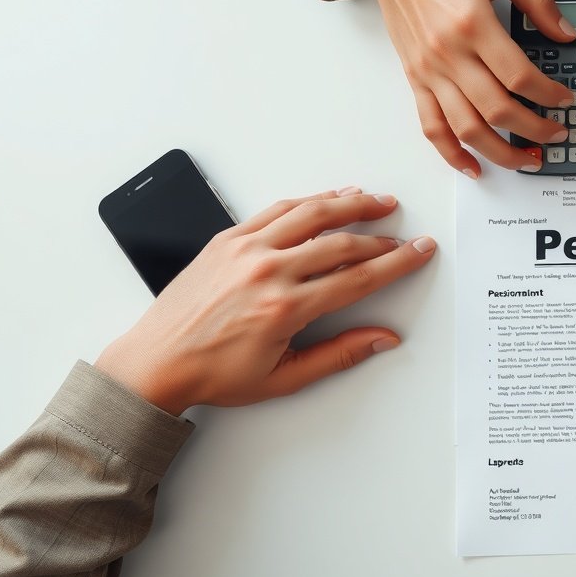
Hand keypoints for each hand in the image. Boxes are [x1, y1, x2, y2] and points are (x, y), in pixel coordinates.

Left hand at [95, 188, 436, 414]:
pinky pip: (278, 209)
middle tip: (405, 235)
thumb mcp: (284, 378)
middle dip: (382, 238)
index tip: (419, 251)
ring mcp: (245, 249)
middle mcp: (267, 271)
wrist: (156, 362)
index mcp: (285, 308)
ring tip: (377, 201)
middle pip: (342, 243)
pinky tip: (329, 198)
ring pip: (312, 214)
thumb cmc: (214, 373)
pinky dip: (309, 200)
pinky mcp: (227, 238)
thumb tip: (383, 339)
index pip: (358, 278)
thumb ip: (340, 355)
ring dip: (351, 204)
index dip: (397, 263)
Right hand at [346, 0, 575, 176]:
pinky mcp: (415, 78)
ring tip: (527, 158)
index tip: (566, 99)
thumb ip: (538, 2)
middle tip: (558, 133)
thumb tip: (567, 35)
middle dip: (535, 129)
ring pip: (466, 129)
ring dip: (501, 153)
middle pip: (497, 110)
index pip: (520, 76)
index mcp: (473, 24)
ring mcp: (429, 71)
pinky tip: (473, 167)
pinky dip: (452, 154)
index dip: (549, 94)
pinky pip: (431, 126)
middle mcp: (449, 54)